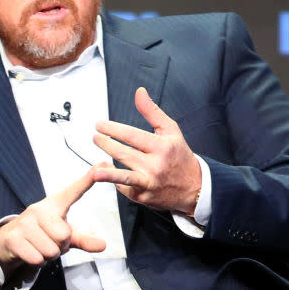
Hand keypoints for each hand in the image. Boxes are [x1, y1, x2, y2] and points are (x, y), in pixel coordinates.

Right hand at [0, 168, 105, 277]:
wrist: (10, 242)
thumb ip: (84, 240)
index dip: (88, 180)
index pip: (74, 191)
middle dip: (60, 247)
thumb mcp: (65, 236)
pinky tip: (29, 252)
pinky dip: (37, 262)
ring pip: (51, 251)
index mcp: (54, 205)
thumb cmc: (42, 235)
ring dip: (47, 256)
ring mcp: (24, 222)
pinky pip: (37, 259)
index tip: (104, 164)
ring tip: (39, 246)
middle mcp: (38, 209)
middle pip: (64, 236)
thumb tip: (104, 245)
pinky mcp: (13, 237)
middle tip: (49, 242)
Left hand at [92, 87, 201, 213]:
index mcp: (162, 147)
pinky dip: (115, 180)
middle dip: (106, 145)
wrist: (193, 187)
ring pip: (124, 176)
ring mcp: (149, 183)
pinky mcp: (143, 197)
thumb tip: (139, 92)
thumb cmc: (179, 156)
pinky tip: (107, 172)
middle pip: (125, 154)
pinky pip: (125, 187)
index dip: (113, 129)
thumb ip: (152, 111)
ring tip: (95, 169)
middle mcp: (156, 165)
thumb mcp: (170, 131)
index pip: (133, 136)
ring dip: (107, 173)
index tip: (100, 125)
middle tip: (95, 137)